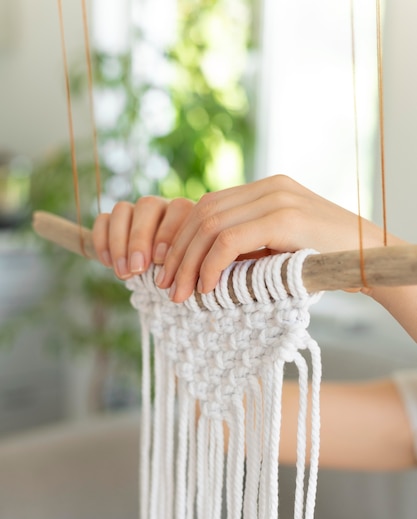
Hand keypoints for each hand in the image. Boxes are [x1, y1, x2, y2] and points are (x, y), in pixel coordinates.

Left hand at [92, 175, 391, 301]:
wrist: (371, 259)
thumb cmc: (324, 261)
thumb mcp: (279, 249)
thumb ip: (247, 246)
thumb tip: (203, 267)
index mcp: (264, 189)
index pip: (207, 206)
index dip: (181, 237)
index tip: (168, 268)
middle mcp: (268, 187)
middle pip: (202, 213)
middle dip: (178, 252)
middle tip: (166, 286)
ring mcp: (276, 198)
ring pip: (210, 225)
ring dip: (188, 262)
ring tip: (180, 293)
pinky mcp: (284, 217)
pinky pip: (229, 239)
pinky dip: (211, 265)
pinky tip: (206, 288)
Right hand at [92, 195, 193, 279]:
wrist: (163, 275)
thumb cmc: (184, 273)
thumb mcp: (195, 269)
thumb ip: (197, 266)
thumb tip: (204, 279)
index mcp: (186, 213)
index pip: (178, 209)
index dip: (168, 234)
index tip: (160, 261)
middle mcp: (161, 206)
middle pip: (147, 205)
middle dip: (140, 239)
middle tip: (138, 268)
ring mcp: (135, 210)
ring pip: (122, 209)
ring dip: (120, 242)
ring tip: (124, 273)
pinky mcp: (113, 219)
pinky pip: (103, 220)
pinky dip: (103, 240)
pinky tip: (108, 264)